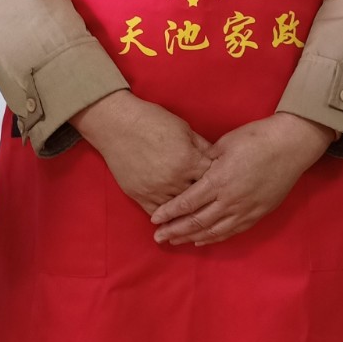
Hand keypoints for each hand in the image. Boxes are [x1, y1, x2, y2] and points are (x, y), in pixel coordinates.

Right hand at [70, 91, 212, 213]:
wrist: (117, 125)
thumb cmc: (152, 121)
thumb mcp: (184, 128)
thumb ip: (202, 146)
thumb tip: (217, 159)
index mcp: (189, 160)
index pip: (213, 177)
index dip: (220, 180)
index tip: (225, 184)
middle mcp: (175, 179)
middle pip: (199, 197)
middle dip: (208, 199)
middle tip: (216, 203)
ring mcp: (156, 190)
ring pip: (180, 210)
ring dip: (189, 213)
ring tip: (200, 218)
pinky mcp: (140, 196)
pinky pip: (158, 213)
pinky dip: (168, 218)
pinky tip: (175, 220)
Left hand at [149, 113, 336, 247]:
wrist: (291, 145)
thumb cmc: (256, 138)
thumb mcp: (224, 144)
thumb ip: (205, 161)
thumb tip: (191, 172)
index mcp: (218, 180)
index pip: (187, 202)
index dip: (169, 213)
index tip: (154, 219)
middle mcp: (230, 199)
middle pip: (197, 222)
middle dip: (175, 231)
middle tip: (158, 238)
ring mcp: (245, 209)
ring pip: (213, 231)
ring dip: (192, 238)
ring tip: (175, 242)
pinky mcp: (258, 213)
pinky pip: (232, 231)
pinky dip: (215, 238)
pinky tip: (203, 241)